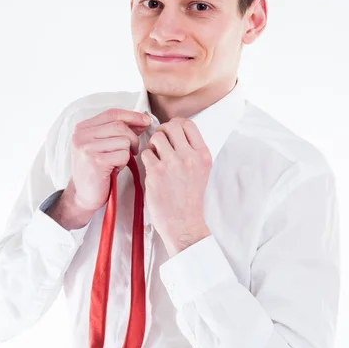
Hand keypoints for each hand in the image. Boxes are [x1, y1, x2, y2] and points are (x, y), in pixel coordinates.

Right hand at [68, 108, 150, 212]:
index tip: (146, 121)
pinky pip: (123, 155)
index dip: (132, 116)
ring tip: (117, 162)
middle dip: (133, 138)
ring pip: (124, 140)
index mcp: (82, 128)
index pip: (112, 113)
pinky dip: (124, 163)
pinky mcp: (95, 161)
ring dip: (127, 153)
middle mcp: (81, 135)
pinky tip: (115, 169)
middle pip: (120, 126)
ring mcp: (87, 147)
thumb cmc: (97, 170)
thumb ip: (118, 131)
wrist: (83, 196)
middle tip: (133, 150)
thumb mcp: (104, 145)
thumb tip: (143, 120)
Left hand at [140, 117, 211, 254]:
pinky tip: (151, 169)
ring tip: (155, 157)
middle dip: (163, 131)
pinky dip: (146, 159)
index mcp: (202, 155)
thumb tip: (176, 132)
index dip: (176, 124)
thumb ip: (192, 151)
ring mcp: (172, 164)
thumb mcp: (202, 171)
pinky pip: (146, 154)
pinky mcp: (156, 173)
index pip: (188, 124)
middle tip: (160, 143)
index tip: (171, 132)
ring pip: (156, 138)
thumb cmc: (190, 199)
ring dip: (153, 145)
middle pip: (171, 126)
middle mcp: (189, 157)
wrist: (184, 223)